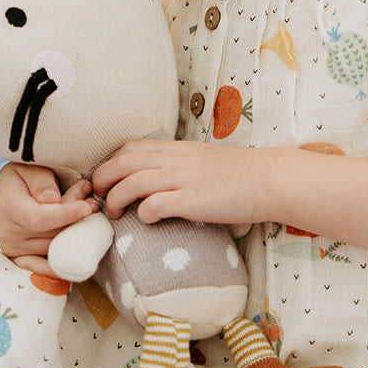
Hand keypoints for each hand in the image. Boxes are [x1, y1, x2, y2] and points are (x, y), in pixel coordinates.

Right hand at [0, 162, 96, 273]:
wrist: (10, 191)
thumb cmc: (24, 176)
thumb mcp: (30, 168)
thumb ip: (42, 182)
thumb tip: (53, 201)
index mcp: (9, 208)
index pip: (40, 219)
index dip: (66, 214)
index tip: (87, 206)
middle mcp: (9, 235)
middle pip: (53, 234)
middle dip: (77, 218)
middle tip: (92, 201)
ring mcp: (17, 251)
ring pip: (57, 248)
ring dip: (76, 232)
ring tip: (87, 211)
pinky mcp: (24, 260)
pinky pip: (46, 269)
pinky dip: (64, 265)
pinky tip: (82, 255)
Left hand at [91, 139, 275, 226]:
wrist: (268, 179)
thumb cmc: (238, 173)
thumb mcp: (200, 158)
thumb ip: (177, 164)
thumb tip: (157, 177)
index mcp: (175, 148)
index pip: (129, 148)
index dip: (110, 163)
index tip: (106, 180)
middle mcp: (173, 160)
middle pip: (121, 163)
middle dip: (101, 179)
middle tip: (99, 196)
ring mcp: (182, 179)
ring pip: (131, 182)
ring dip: (115, 198)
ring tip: (114, 212)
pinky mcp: (191, 201)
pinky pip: (154, 205)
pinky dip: (143, 213)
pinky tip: (147, 220)